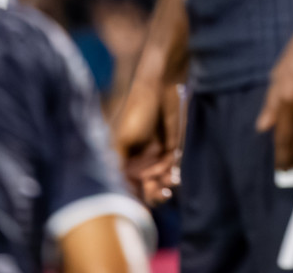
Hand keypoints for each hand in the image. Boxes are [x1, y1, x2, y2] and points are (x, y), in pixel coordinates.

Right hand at [112, 74, 184, 204]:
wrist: (161, 88)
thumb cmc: (137, 112)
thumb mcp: (122, 140)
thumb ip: (119, 166)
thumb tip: (120, 191)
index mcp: (120, 158)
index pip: (124, 185)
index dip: (130, 197)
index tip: (138, 204)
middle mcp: (136, 159)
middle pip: (142, 188)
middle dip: (150, 194)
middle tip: (160, 194)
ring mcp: (153, 155)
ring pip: (157, 182)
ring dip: (162, 187)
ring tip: (168, 185)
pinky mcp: (170, 148)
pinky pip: (171, 170)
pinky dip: (171, 176)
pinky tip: (173, 177)